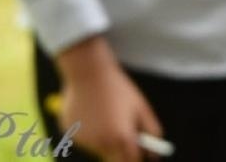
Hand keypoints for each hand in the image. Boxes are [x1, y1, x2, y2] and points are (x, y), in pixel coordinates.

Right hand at [53, 36, 164, 161]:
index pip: (131, 160)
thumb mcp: (141, 107)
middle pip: (114, 159)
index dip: (137, 158)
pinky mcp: (70, 134)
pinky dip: (89, 131)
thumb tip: (154, 151)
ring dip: (104, 139)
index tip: (139, 154)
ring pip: (98, 148)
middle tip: (122, 132)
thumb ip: (151, 130)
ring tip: (105, 113)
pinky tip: (90, 111)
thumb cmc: (118, 88)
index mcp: (121, 137)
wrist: (88, 73)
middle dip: (121, 151)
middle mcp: (101, 144)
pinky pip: (84, 139)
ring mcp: (84, 140)